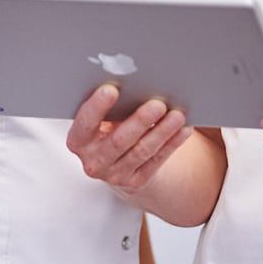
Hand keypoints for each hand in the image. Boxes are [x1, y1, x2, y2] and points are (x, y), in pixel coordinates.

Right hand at [67, 84, 192, 194]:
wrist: (115, 163)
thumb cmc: (108, 127)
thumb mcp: (100, 119)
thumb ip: (109, 107)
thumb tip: (132, 82)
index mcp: (78, 140)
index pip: (85, 123)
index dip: (97, 107)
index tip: (111, 89)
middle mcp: (93, 161)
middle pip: (118, 140)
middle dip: (140, 121)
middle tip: (157, 104)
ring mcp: (114, 175)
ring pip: (142, 151)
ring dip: (162, 131)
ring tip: (177, 115)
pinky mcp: (135, 181)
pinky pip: (157, 160)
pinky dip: (172, 143)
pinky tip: (184, 129)